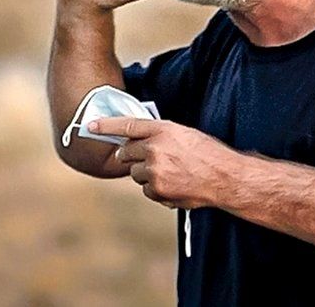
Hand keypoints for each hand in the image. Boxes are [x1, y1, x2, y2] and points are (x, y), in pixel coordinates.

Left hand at [89, 117, 236, 208]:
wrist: (224, 177)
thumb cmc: (209, 154)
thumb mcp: (185, 134)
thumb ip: (160, 135)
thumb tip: (139, 141)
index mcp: (163, 130)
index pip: (127, 125)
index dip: (106, 125)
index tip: (90, 125)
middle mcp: (155, 149)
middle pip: (126, 152)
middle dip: (130, 155)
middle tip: (145, 157)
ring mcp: (154, 171)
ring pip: (135, 173)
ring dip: (146, 173)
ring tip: (171, 173)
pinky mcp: (157, 190)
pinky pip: (146, 190)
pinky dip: (156, 189)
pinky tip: (175, 184)